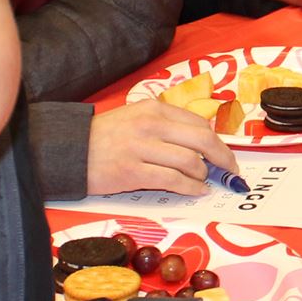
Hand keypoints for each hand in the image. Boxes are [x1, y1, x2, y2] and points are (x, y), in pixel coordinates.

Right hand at [85, 100, 235, 195]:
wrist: (70, 150)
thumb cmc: (105, 137)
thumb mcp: (136, 118)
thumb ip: (166, 125)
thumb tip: (203, 141)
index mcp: (154, 109)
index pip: (199, 124)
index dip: (219, 142)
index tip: (226, 155)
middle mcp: (150, 125)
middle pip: (202, 140)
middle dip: (223, 158)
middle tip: (230, 171)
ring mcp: (141, 148)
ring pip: (190, 161)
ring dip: (204, 175)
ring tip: (204, 182)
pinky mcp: (132, 171)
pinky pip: (172, 180)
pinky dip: (190, 188)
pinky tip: (196, 191)